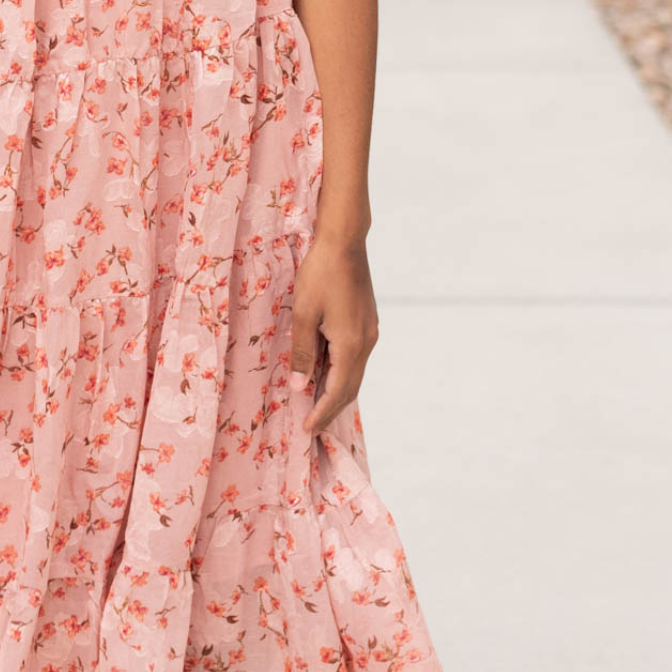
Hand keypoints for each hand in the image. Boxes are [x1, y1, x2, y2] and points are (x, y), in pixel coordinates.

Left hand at [288, 234, 379, 434]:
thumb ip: (303, 352)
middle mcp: (366, 343)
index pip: (337, 391)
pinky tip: (325, 373)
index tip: (307, 429)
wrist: (344, 242)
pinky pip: (354, 358)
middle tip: (311, 426)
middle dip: (330, 408)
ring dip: (336, 391)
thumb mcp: (303, 313)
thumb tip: (301, 386)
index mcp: (351, 344)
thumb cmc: (320, 273)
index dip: (322, 412)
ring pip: (354, 373)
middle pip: (350, 387)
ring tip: (315, 404)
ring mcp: (370, 332)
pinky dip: (340, 372)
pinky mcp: (367, 322)